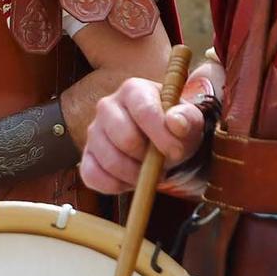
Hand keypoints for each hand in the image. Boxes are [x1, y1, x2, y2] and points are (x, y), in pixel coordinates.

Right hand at [80, 77, 203, 194]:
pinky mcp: (87, 156)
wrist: (160, 143)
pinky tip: (130, 180)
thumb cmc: (173, 129)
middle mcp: (107, 106)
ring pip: (110, 161)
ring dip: (134, 175)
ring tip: (148, 172)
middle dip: (148, 159)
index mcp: (133, 90)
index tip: (177, 151)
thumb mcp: (189, 121)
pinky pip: (93, 176)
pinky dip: (115, 185)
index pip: (144, 111)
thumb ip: (187, 118)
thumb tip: (175, 122)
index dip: (162, 136)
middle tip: (161, 163)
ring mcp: (94, 131)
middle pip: (125, 139)